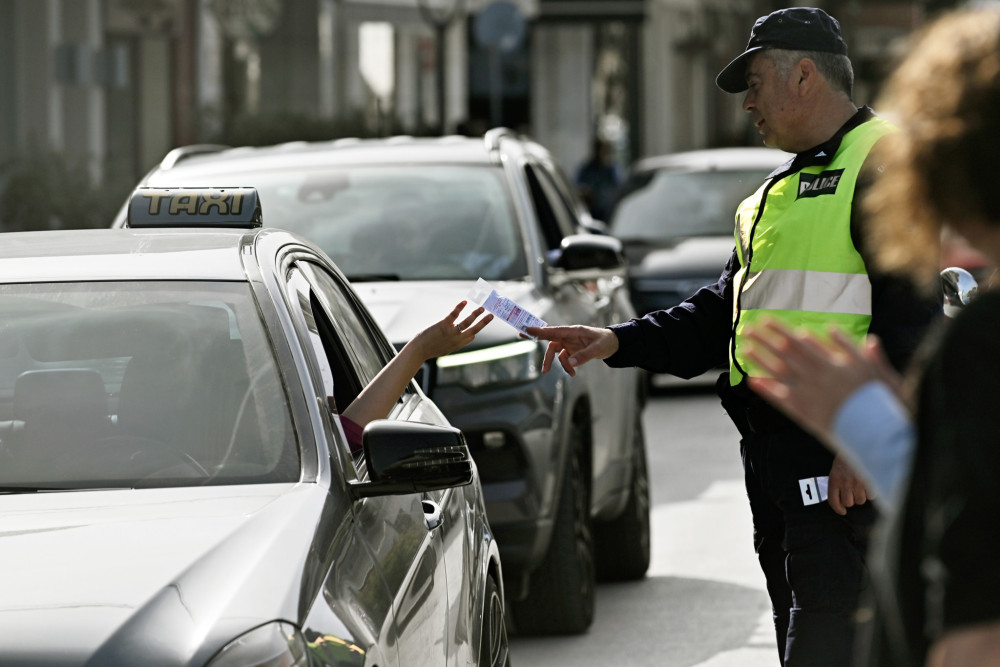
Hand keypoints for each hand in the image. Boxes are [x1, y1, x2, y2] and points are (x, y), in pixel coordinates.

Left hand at [412, 301, 492, 360]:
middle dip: (484, 322)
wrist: (418, 351)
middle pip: (475, 330)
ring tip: (482, 308)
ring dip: (476, 314)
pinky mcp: (443, 326)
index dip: (475, 332)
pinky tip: (464, 302)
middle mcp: (457, 339)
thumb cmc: (429, 349)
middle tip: (492, 315)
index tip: (478, 326)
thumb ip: (451, 343)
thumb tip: (456, 336)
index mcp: (457, 345)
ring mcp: (451, 332)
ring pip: (467, 322)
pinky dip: (460, 308)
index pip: (470, 337)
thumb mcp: (443, 350)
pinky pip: (454, 315)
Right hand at [524, 325, 618, 375]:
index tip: (527, 328)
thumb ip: (584, 356)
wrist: (613, 345)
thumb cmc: (605, 341)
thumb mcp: (597, 349)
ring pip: (555, 352)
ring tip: (554, 373)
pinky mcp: (572, 350)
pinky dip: (566, 367)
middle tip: (520, 334)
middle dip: (536, 337)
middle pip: (549, 337)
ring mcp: (569, 343)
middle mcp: (569, 336)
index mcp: (573, 331)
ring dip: (553, 362)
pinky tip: (573, 373)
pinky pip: (564, 359)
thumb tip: (570, 363)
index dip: (540, 331)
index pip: (554, 331)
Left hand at [743, 319, 900, 443]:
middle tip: (746, 328)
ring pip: (777, 373)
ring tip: (743, 349)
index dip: (781, 330)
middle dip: (764, 340)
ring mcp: (806, 394)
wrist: (872, 431)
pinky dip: (766, 389)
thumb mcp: (874, 368)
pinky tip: (752, 380)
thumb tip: (840, 330)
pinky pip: (780, 399)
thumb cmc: (876, 399)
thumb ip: (856, 349)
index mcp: (829, 363)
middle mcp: (813, 376)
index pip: (799, 341)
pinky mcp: (802, 413)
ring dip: (759, 360)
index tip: (765, 320)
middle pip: (783, 354)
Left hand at [827, 455, 872, 514]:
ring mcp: (857, 483)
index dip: (838, 509)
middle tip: (853, 492)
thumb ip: (837, 482)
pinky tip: (869, 484)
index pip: (833, 501)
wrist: (859, 445)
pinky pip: (871, 496)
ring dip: (861, 496)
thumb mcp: (836, 468)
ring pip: (860, 501)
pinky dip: (871, 492)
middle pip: (848, 503)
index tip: (842, 511)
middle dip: (851, 500)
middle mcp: (845, 483)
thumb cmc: (847, 457)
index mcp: (834, 480)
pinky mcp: (869, 482)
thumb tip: (839, 498)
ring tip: (861, 486)